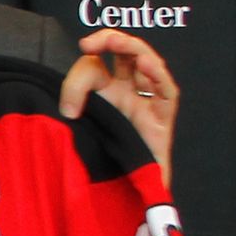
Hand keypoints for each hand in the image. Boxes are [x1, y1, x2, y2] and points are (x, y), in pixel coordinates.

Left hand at [59, 29, 178, 185]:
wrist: (113, 195)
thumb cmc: (94, 160)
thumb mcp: (76, 127)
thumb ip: (72, 110)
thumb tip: (68, 111)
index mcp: (101, 93)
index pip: (95, 65)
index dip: (89, 57)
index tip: (81, 49)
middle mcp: (124, 94)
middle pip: (125, 54)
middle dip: (112, 40)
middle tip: (93, 42)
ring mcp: (145, 104)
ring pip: (147, 65)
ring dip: (134, 50)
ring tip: (117, 44)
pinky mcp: (162, 119)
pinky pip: (167, 91)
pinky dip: (158, 75)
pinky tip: (146, 65)